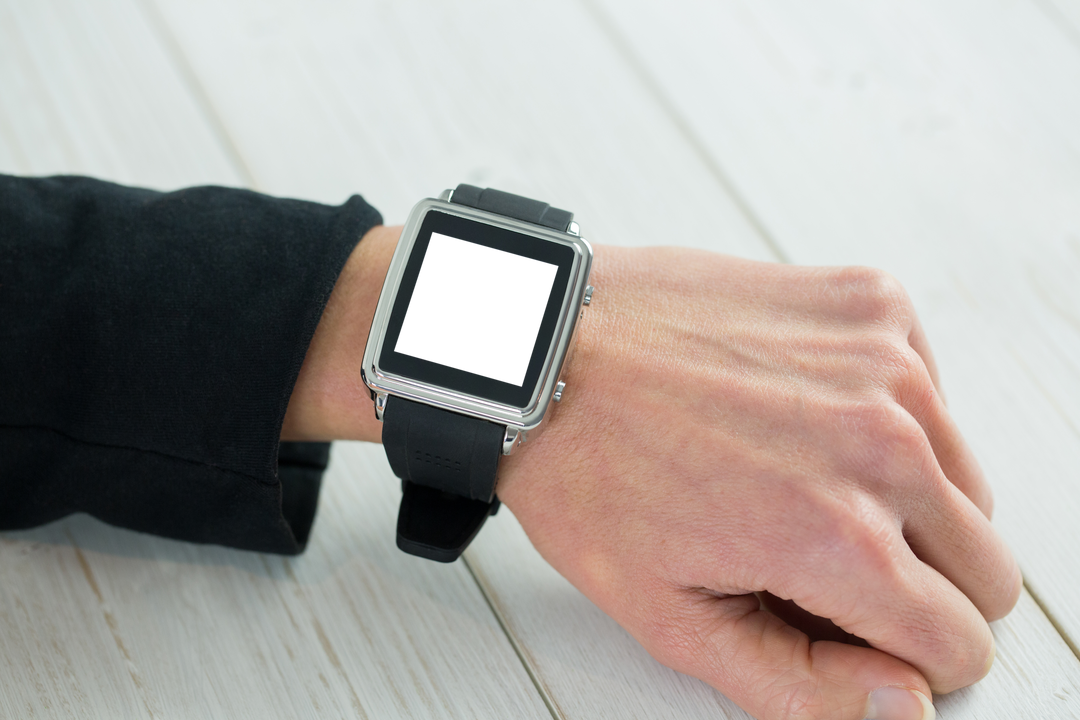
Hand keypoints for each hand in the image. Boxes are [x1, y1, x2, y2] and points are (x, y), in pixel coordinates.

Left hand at [497, 246, 1021, 719]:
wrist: (548, 348)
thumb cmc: (587, 471)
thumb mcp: (669, 614)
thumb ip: (798, 683)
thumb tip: (901, 705)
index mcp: (835, 534)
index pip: (960, 643)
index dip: (905, 654)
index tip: (852, 628)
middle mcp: (881, 442)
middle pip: (986, 569)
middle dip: (918, 586)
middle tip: (819, 560)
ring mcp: (883, 361)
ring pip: (967, 483)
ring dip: (908, 503)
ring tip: (805, 484)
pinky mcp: (870, 304)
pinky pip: (933, 394)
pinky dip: (890, 419)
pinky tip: (804, 417)